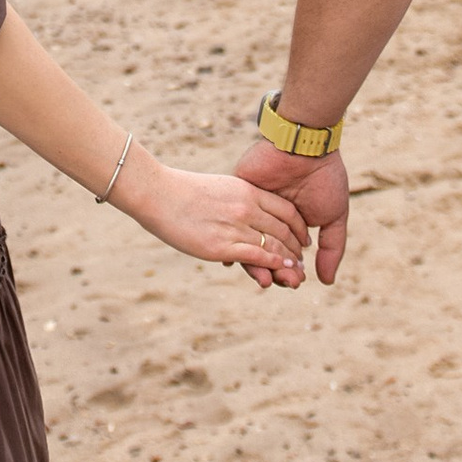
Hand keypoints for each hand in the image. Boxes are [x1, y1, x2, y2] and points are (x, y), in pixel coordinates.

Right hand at [115, 156, 309, 289]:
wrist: (157, 193)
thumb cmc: (181, 191)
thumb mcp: (218, 188)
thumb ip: (236, 199)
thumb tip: (243, 211)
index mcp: (246, 190)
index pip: (285, 210)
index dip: (299, 227)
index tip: (303, 238)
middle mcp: (246, 207)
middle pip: (284, 230)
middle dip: (297, 248)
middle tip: (303, 261)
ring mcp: (235, 227)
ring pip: (274, 246)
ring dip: (289, 262)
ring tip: (297, 273)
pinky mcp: (223, 246)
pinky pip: (257, 257)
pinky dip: (273, 265)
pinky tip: (280, 270)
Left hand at [236, 140, 350, 284]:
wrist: (307, 147)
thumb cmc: (325, 179)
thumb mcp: (333, 217)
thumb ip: (331, 249)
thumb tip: (326, 282)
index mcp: (291, 224)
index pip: (284, 254)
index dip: (290, 270)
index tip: (296, 281)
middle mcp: (269, 218)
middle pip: (265, 253)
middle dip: (274, 270)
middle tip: (283, 282)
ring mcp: (252, 207)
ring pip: (247, 243)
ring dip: (255, 263)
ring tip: (265, 277)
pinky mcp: (238, 194)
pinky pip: (231, 223)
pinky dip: (231, 241)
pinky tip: (233, 259)